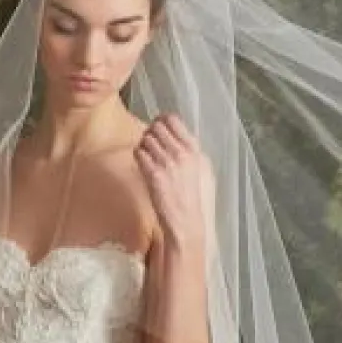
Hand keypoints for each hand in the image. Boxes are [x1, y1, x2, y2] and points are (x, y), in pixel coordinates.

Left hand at [133, 114, 207, 250]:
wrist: (186, 222)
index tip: (158, 128)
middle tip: (150, 145)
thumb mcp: (203, 170)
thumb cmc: (195, 200)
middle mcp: (181, 153)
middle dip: (150, 133)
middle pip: (156, 127)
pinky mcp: (153, 174)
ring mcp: (167, 163)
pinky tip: (143, 166)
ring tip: (147, 157)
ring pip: (146, 138)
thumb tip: (179, 137)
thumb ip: (192, 151)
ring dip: (143, 145)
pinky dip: (138, 157)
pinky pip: (139, 153)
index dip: (161, 121)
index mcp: (195, 149)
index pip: (173, 119)